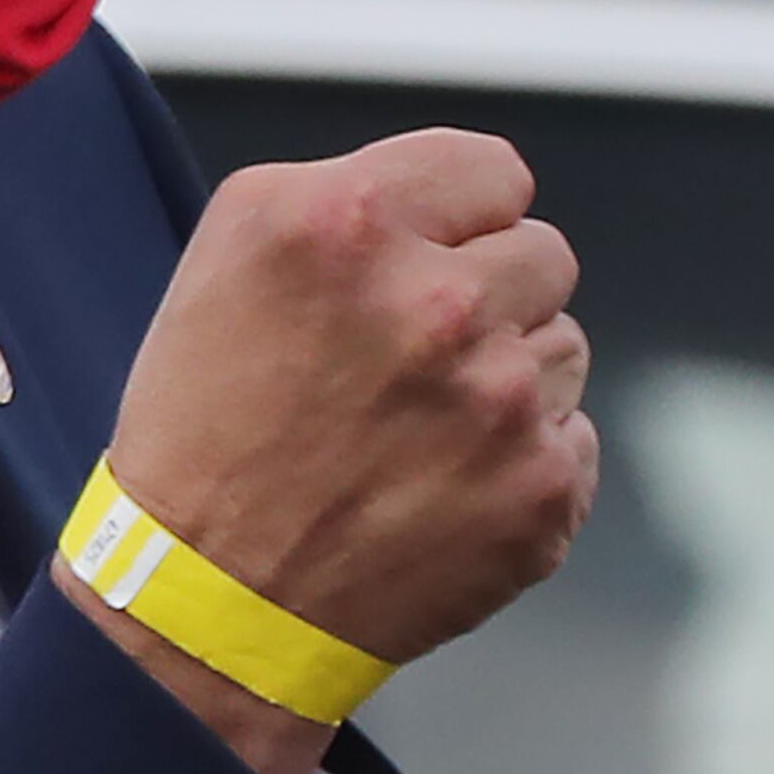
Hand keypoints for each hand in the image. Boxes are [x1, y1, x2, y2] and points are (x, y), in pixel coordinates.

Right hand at [74, 129, 598, 773]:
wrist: (208, 603)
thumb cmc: (203, 429)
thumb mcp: (224, 259)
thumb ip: (346, 192)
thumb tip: (459, 197)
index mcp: (347, 222)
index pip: (492, 170)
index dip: (454, 216)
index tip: (417, 263)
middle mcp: (435, 301)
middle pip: (542, 255)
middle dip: (482, 298)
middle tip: (401, 362)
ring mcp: (502, 400)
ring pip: (561, 347)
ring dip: (502, 379)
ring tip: (409, 431)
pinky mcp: (543, 487)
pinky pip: (569, 437)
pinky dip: (516, 461)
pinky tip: (435, 486)